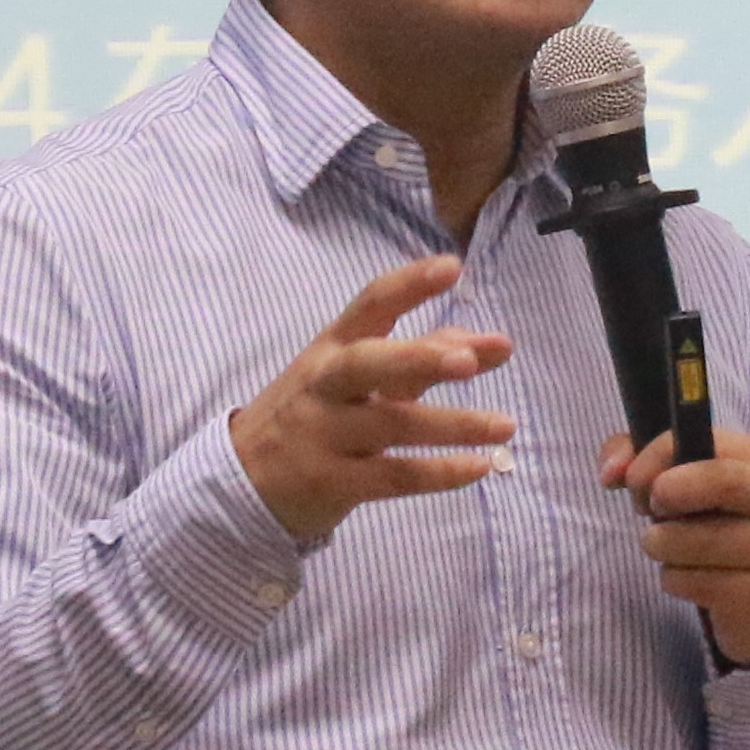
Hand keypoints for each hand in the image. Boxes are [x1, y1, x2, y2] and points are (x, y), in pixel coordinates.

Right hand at [230, 255, 515, 543]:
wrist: (243, 480)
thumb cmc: (314, 414)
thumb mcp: (354, 378)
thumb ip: (419, 359)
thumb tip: (484, 344)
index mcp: (332, 347)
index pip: (369, 304)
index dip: (410, 285)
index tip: (452, 267)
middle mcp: (325, 385)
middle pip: (368, 363)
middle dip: (420, 358)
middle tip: (471, 361)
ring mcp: (326, 434)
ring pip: (392, 425)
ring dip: (454, 425)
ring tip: (505, 425)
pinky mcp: (333, 482)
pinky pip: (393, 477)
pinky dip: (439, 473)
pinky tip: (479, 467)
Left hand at [600, 427, 749, 669]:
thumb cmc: (722, 528)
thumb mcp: (690, 485)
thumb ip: (640, 460)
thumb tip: (610, 472)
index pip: (703, 438)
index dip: (654, 456)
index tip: (630, 479)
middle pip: (718, 482)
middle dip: (665, 496)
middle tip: (652, 510)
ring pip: (691, 540)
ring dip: (660, 546)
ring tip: (672, 548)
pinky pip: (691, 581)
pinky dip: (675, 580)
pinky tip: (694, 577)